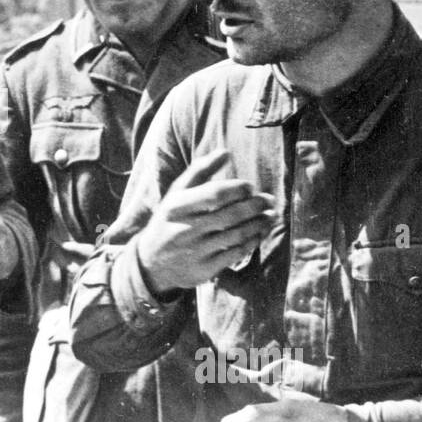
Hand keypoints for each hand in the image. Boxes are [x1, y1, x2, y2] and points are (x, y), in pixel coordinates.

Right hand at [133, 149, 274, 296]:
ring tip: (270, 215)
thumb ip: (200, 171)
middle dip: (255, 206)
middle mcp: (185, 229)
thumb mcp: (176, 194)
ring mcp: (195, 251)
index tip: (250, 186)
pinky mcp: (204, 269)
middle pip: (230, 215)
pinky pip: (235, 254)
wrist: (151, 263)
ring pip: (236, 235)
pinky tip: (260, 233)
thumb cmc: (170, 220)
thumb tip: (226, 152)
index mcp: (177, 206)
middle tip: (268, 200)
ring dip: (259, 224)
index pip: (214, 194)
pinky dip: (252, 242)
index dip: (237, 189)